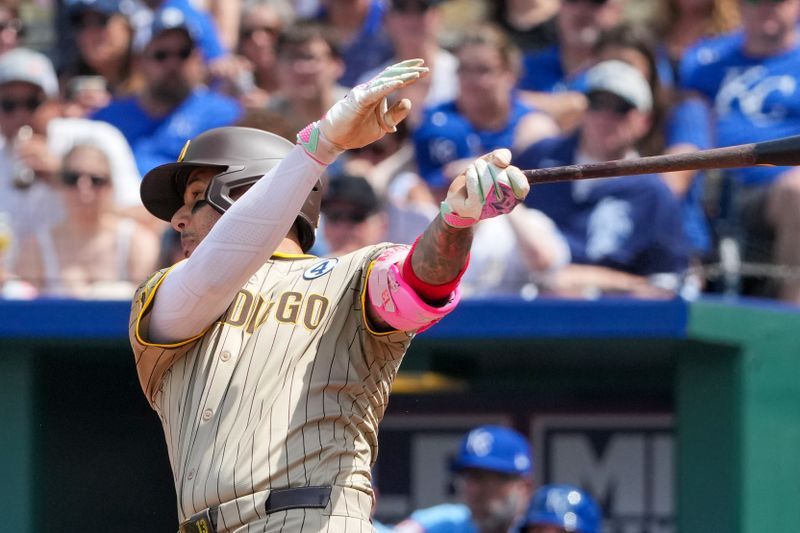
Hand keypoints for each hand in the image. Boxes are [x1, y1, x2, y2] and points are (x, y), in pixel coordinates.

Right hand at [297, 58, 428, 163]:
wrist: (335, 140)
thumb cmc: (356, 131)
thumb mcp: (382, 124)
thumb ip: (395, 114)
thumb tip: (409, 101)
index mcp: (375, 93)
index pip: (393, 77)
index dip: (408, 71)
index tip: (423, 68)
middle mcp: (369, 89)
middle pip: (391, 74)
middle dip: (409, 71)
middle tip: (426, 67)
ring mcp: (363, 93)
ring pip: (385, 81)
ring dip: (402, 77)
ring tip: (417, 74)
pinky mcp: (358, 101)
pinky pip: (375, 92)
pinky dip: (388, 86)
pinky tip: (400, 83)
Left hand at [440, 149, 529, 227]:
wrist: (459, 193)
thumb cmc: (479, 178)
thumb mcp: (492, 161)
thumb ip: (502, 155)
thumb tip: (503, 161)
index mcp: (515, 196)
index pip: (522, 187)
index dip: (513, 173)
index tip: (504, 166)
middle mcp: (504, 205)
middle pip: (503, 181)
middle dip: (492, 167)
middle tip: (484, 166)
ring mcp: (488, 209)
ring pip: (488, 183)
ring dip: (479, 167)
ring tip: (475, 167)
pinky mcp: (472, 209)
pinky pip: (474, 186)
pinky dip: (472, 173)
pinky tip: (469, 173)